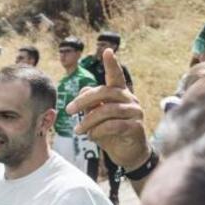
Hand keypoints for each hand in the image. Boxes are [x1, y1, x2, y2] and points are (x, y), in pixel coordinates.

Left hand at [66, 49, 151, 170]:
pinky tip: (92, 137)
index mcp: (120, 93)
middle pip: (105, 92)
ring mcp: (135, 112)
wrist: (126, 153)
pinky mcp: (136, 127)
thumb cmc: (110, 132)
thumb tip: (83, 91)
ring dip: (88, 121)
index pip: (116, 76)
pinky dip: (99, 131)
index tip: (108, 51)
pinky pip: (114, 125)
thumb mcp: (96, 117)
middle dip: (84, 100)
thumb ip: (90, 104)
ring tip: (78, 131)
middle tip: (68, 110)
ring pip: (107, 110)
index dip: (112, 64)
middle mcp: (130, 99)